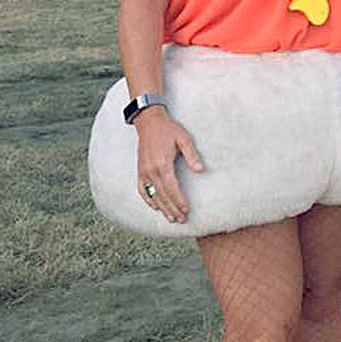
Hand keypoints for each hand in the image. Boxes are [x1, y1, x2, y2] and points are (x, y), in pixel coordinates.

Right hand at [135, 107, 203, 223]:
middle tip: (182, 220)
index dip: (179, 200)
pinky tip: (155, 207)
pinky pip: (142, 190)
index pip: (172, 188)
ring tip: (171, 218)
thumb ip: (192, 155)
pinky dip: (148, 200)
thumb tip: (201, 170)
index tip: (187, 210)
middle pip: (163, 195)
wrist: (149, 122)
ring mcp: (143, 172)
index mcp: (162, 164)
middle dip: (173, 209)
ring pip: (153, 195)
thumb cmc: (168, 129)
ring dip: (162, 208)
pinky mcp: (140, 171)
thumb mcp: (184, 138)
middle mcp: (151, 170)